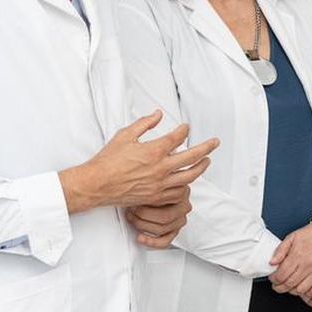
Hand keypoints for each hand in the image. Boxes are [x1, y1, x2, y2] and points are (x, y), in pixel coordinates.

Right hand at [60, 111, 218, 213]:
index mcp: (154, 151)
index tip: (186, 127)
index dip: (184, 130)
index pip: (178, 138)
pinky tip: (189, 181)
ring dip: (201, 168)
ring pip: (190, 177)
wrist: (96, 184)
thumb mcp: (125, 135)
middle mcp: (161, 168)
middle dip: (206, 148)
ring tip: (207, 161)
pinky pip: (179, 192)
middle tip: (215, 143)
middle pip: (192, 157)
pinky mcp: (156, 196)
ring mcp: (160, 184)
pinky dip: (186, 186)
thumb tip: (158, 114)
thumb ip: (144, 123)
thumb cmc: (108, 160)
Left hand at [126, 187, 192, 248]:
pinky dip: (151, 242)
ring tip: (133, 219)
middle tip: (131, 210)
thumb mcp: (154, 180)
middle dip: (143, 215)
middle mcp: (183, 207)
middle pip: (165, 217)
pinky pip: (165, 241)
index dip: (145, 203)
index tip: (133, 201)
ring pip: (162, 229)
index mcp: (182, 192)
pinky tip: (141, 237)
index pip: (166, 202)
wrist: (158, 192)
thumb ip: (151, 184)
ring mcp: (180, 219)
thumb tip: (137, 185)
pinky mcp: (174, 231)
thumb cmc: (154, 187)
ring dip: (143, 225)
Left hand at [270, 225, 311, 298]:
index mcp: (298, 255)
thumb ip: (281, 250)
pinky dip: (308, 293)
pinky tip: (304, 288)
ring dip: (293, 291)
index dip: (274, 280)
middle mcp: (308, 265)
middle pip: (289, 284)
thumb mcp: (293, 237)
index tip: (273, 279)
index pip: (281, 275)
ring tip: (290, 286)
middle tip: (278, 286)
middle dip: (280, 287)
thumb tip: (272, 262)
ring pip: (301, 290)